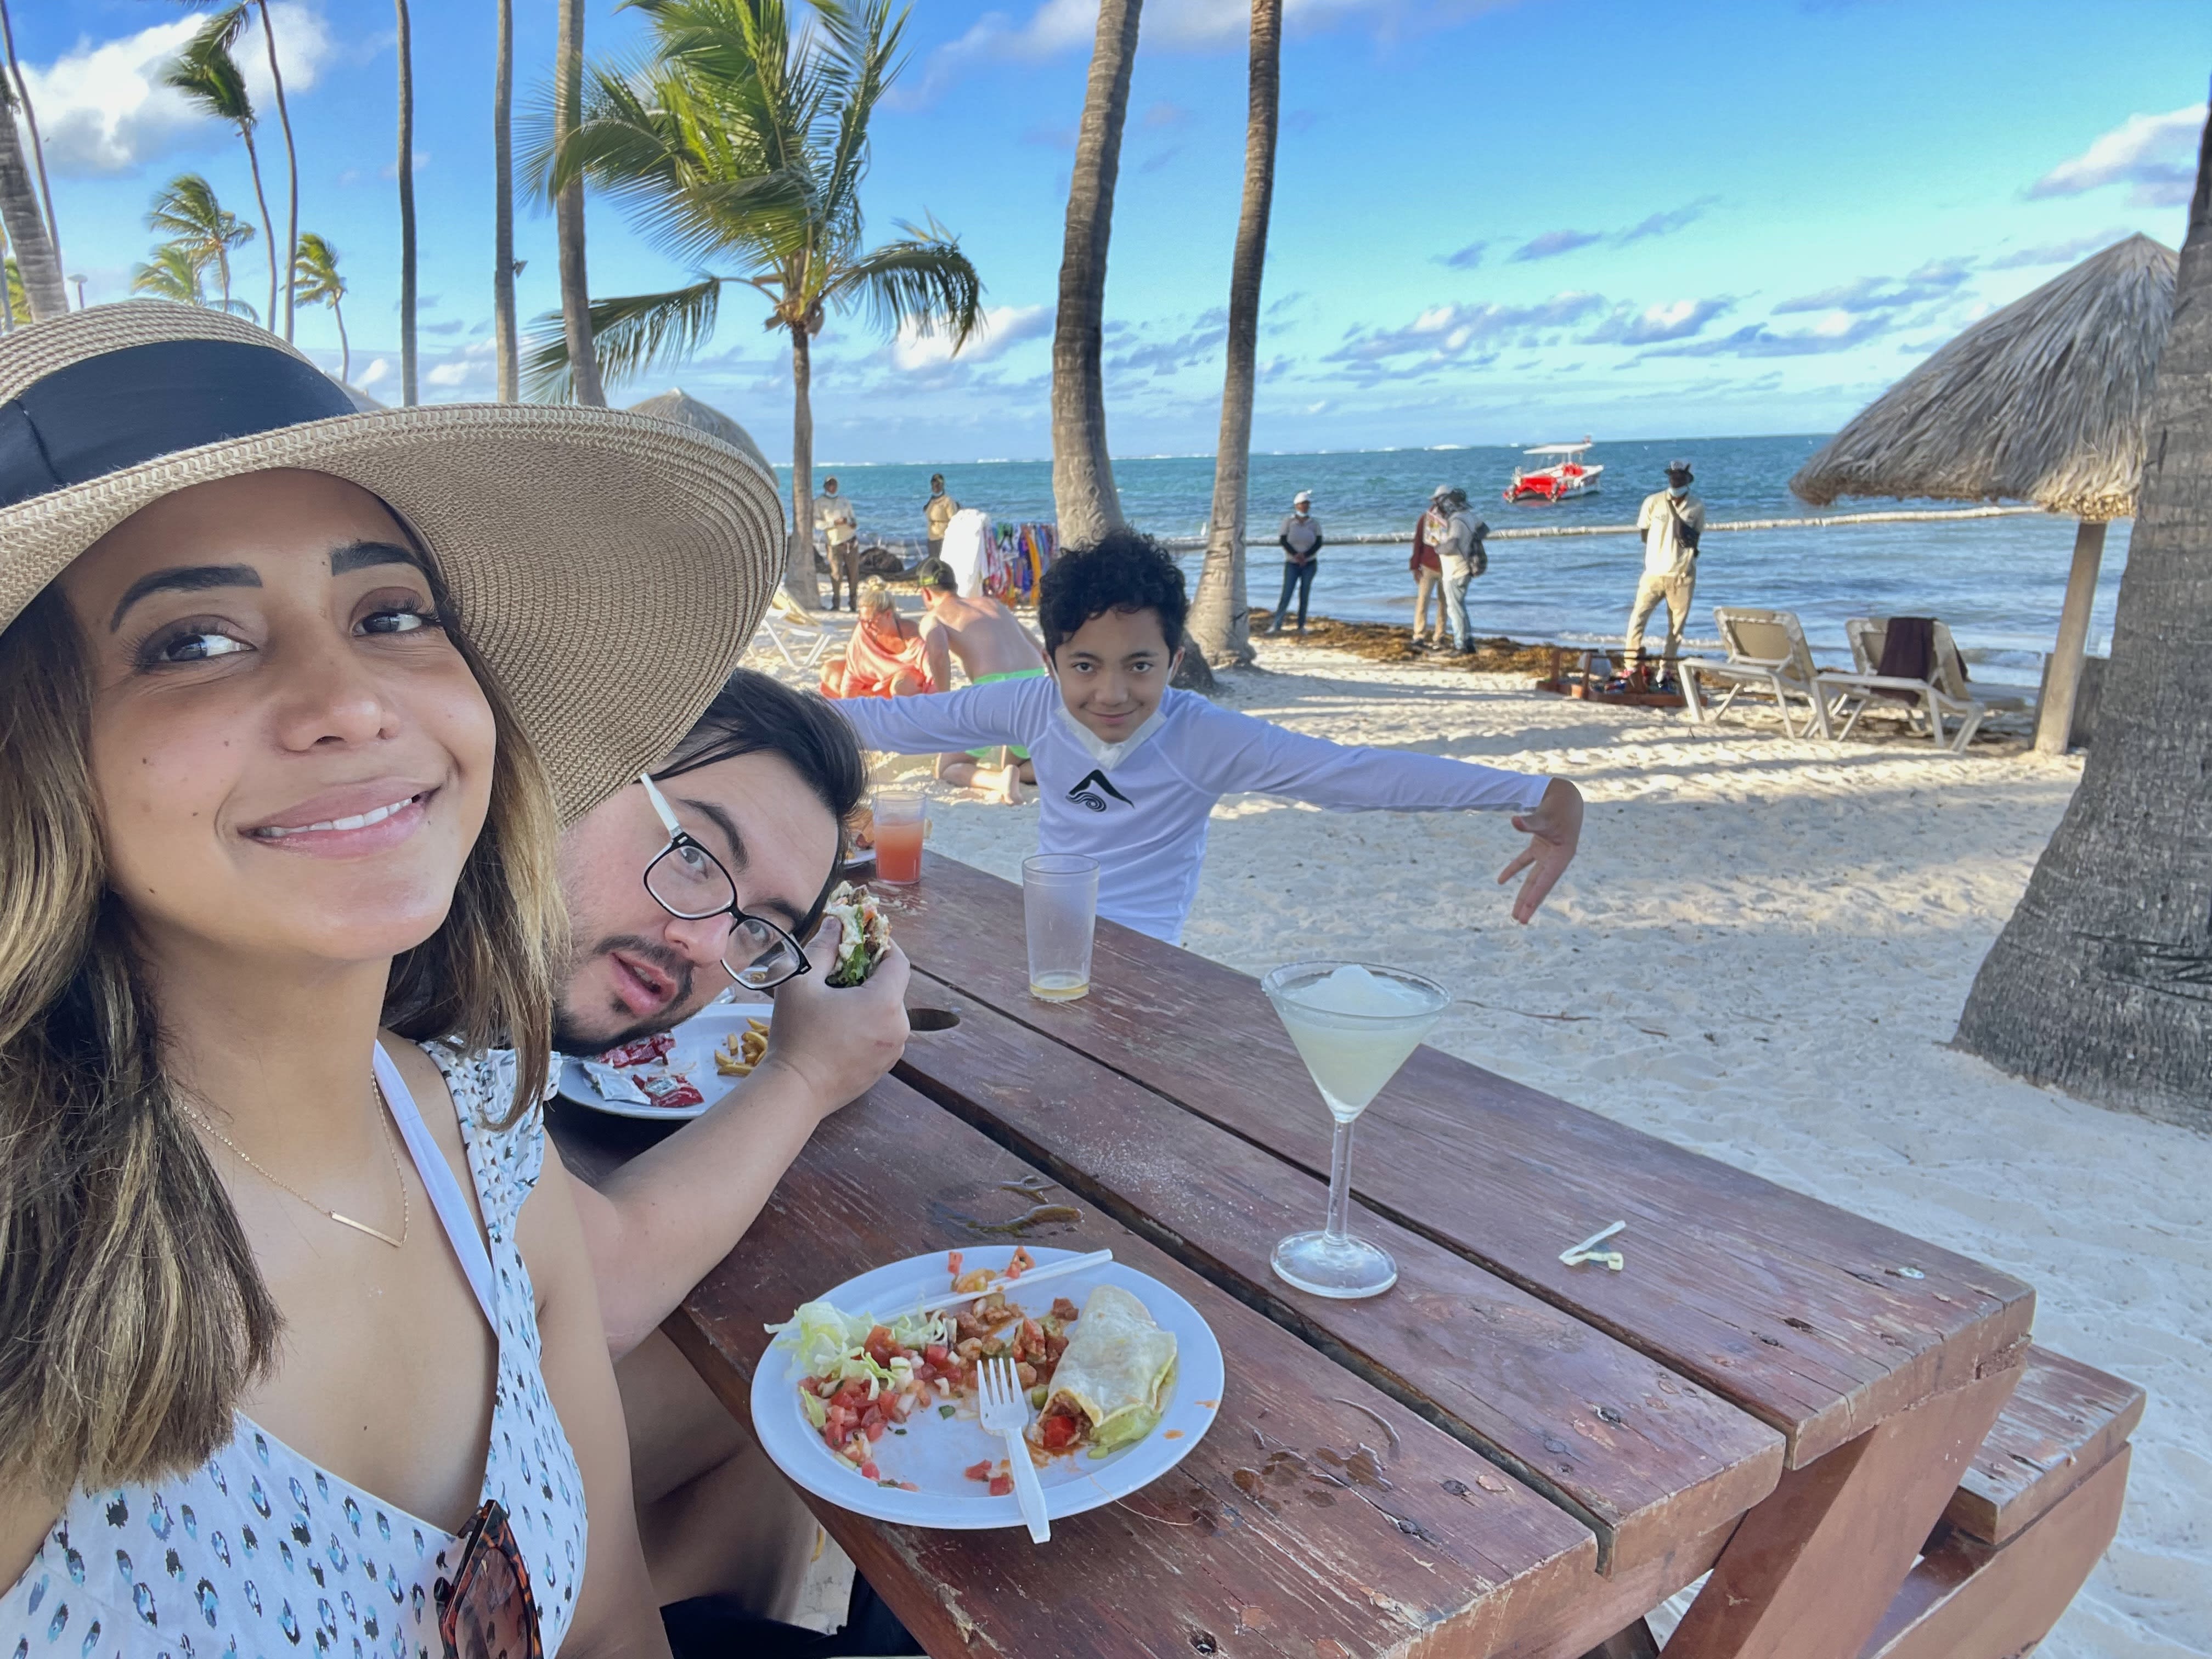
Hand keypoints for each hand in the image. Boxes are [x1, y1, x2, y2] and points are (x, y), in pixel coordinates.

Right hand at [755, 916, 911, 1122]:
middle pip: (893, 987)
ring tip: (835, 1002)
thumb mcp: (801, 982)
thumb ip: (822, 948)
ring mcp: (893, 1050)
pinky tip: (839, 1028)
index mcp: (884, 1002)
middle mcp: (898, 1026)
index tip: (860, 941)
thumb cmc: (796, 1034)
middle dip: (870, 974)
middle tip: (839, 972)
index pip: (899, 961)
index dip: (882, 945)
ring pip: (888, 1011)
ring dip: (868, 1000)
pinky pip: (882, 1034)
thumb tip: (835, 923)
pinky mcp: (884, 1068)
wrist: (795, 1091)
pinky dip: (868, 1024)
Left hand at [1497, 778, 1581, 923]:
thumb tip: (1513, 820)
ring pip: (1533, 878)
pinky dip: (1513, 869)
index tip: (1526, 908)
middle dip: (1530, 903)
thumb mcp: (1545, 815)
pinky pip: (1525, 862)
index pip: (1546, 878)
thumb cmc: (1558, 805)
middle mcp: (1556, 859)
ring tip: (1515, 914)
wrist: (1565, 795)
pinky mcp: (1540, 847)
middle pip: (1540, 885)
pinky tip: (1501, 881)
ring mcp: (1548, 854)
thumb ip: (1529, 822)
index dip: (1536, 893)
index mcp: (1563, 855)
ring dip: (1523, 894)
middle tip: (1521, 921)